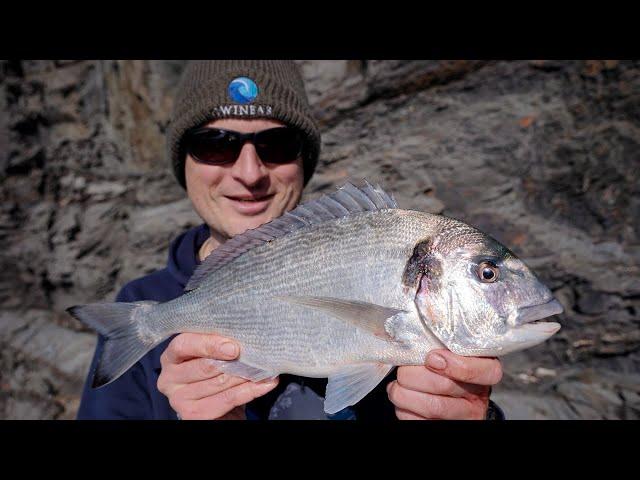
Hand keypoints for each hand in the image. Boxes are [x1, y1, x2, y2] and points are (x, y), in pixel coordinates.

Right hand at [157, 333, 278, 419]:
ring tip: (265, 368)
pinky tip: (266, 383)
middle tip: (256, 356)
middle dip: (233, 361)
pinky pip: (227, 399)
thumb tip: (244, 334)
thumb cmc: (213, 373)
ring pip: (219, 382)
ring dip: (246, 375)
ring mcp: (179, 399)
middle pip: (205, 365)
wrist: (216, 408)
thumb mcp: (210, 355)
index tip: (233, 347)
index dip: (208, 344)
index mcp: (171, 357)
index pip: (183, 345)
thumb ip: (218, 344)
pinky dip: (250, 390)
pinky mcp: (193, 415)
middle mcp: (169, 379)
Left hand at [387, 349, 501, 419]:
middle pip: (446, 386)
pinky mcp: (444, 426)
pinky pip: (419, 421)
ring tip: (397, 385)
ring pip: (432, 407)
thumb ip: (443, 342)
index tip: (431, 357)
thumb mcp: (453, 349)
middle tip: (402, 370)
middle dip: (413, 375)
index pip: (487, 371)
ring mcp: (464, 416)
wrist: (448, 392)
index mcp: (485, 371)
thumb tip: (415, 336)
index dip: (457, 365)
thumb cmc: (447, 363)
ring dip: (403, 393)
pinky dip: (403, 409)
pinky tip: (401, 398)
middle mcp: (478, 396)